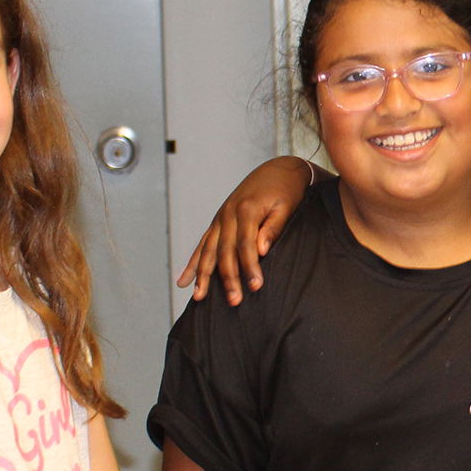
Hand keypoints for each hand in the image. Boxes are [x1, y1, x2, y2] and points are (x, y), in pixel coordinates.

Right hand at [177, 157, 313, 304]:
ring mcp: (220, 218)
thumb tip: (261, 250)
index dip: (250, 267)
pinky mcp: (217, 221)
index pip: (247, 245)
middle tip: (234, 301)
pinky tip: (185, 280)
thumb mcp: (286, 207)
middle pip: (225, 251)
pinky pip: (202, 245)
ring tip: (199, 297)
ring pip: (207, 250)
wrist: (276, 170)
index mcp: (247, 210)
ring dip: (203, 275)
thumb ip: (273, 228)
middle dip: (228, 278)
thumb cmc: (285, 190)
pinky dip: (193, 263)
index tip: (255, 286)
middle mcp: (228, 214)